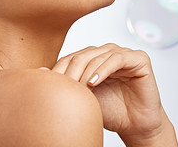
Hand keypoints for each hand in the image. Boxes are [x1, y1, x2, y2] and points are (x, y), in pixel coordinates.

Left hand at [47, 43, 168, 139]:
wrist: (134, 125)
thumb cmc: (109, 110)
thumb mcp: (82, 96)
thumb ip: (65, 83)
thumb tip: (39, 71)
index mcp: (93, 57)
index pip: (71, 58)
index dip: (62, 71)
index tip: (53, 87)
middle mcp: (107, 52)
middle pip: (82, 56)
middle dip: (72, 72)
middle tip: (66, 88)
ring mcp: (123, 53)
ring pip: (97, 56)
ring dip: (86, 72)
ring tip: (80, 88)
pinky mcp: (138, 58)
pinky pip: (116, 59)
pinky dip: (103, 69)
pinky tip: (94, 82)